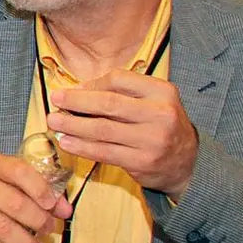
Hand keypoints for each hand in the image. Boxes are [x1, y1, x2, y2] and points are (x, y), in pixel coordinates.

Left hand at [48, 70, 198, 196]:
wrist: (188, 163)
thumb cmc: (161, 126)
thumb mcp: (152, 101)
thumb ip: (122, 92)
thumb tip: (78, 90)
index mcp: (162, 92)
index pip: (119, 79)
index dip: (91, 84)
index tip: (71, 89)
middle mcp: (160, 113)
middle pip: (108, 103)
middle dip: (76, 102)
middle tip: (55, 100)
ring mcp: (152, 140)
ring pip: (102, 129)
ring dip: (72, 125)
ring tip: (54, 122)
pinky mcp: (142, 162)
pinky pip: (104, 152)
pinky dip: (81, 147)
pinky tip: (66, 142)